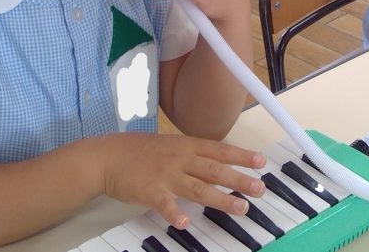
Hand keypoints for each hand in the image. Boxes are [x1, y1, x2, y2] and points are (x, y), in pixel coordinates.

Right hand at [102, 132, 265, 228]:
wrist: (107, 155)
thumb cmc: (139, 151)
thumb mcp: (169, 145)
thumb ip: (192, 155)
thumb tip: (216, 164)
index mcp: (186, 146)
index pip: (219, 150)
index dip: (241, 155)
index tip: (261, 162)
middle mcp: (179, 158)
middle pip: (214, 170)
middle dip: (239, 179)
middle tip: (259, 188)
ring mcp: (165, 175)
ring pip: (198, 187)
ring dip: (221, 199)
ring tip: (240, 208)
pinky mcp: (149, 191)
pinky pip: (164, 204)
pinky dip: (173, 213)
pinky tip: (183, 223)